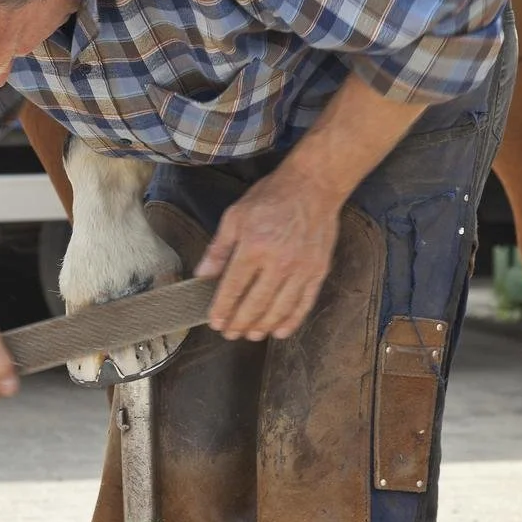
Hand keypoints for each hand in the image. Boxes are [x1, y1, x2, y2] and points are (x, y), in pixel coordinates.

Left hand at [197, 168, 340, 341]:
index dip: (222, 309)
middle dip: (240, 323)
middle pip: (255, 304)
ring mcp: (301, 269)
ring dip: (262, 326)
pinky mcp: (318, 272)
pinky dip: (291, 322)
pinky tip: (279, 331)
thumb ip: (219, 248)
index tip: (215, 322)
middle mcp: (278, 262)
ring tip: (250, 335)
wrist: (313, 186)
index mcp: (254, 247)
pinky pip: (304, 304)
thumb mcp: (236, 215)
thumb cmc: (272, 197)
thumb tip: (203, 275)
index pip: (233, 288)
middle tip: (230, 333)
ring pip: (279, 309)